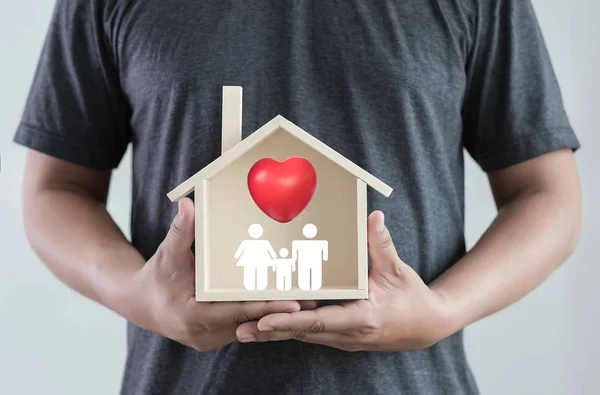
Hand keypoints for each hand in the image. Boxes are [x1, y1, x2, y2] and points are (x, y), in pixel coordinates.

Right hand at [129, 197, 315, 351]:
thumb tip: (189, 204)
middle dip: (282, 312)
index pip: (237, 312)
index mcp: (193, 316)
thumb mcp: (167, 254)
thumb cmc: (156, 278)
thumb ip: (181, 231)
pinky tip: (285, 305)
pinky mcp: (217, 338)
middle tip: (315, 300)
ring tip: (309, 302)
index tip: (294, 303)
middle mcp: (204, 334)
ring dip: (276, 315)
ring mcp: (211, 339)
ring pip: (250, 327)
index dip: (266, 307)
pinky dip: (262, 316)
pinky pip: (244, 327)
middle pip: (251, 322)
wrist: (142, 304)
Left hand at [235, 211, 453, 350]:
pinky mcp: (341, 337)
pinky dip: (290, 328)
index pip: (318, 321)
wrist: (426, 326)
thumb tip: (375, 217)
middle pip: (303, 333)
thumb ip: (381, 244)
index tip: (263, 320)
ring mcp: (344, 339)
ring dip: (275, 333)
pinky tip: (270, 323)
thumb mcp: (397, 270)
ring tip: (244, 329)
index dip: (290, 321)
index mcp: (361, 319)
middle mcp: (348, 334)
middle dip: (270, 332)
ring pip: (304, 336)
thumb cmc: (412, 298)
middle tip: (239, 330)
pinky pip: (311, 333)